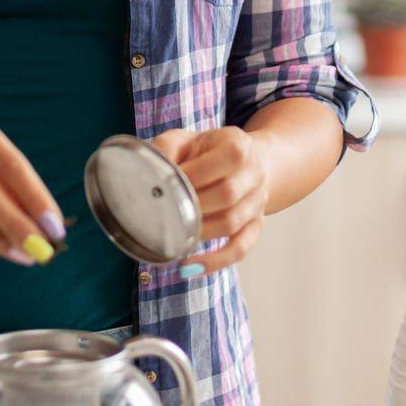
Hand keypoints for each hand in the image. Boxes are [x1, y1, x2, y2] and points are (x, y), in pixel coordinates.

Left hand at [147, 125, 268, 277]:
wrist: (245, 160)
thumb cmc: (207, 150)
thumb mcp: (185, 139)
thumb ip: (166, 149)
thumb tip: (148, 174)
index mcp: (238, 146)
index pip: (226, 160)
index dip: (196, 174)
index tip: (168, 184)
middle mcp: (254, 174)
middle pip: (228, 195)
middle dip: (194, 205)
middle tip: (167, 211)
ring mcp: (257, 202)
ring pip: (232, 224)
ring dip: (201, 232)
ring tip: (174, 236)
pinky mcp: (256, 225)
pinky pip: (240, 249)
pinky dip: (216, 261)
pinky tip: (191, 267)